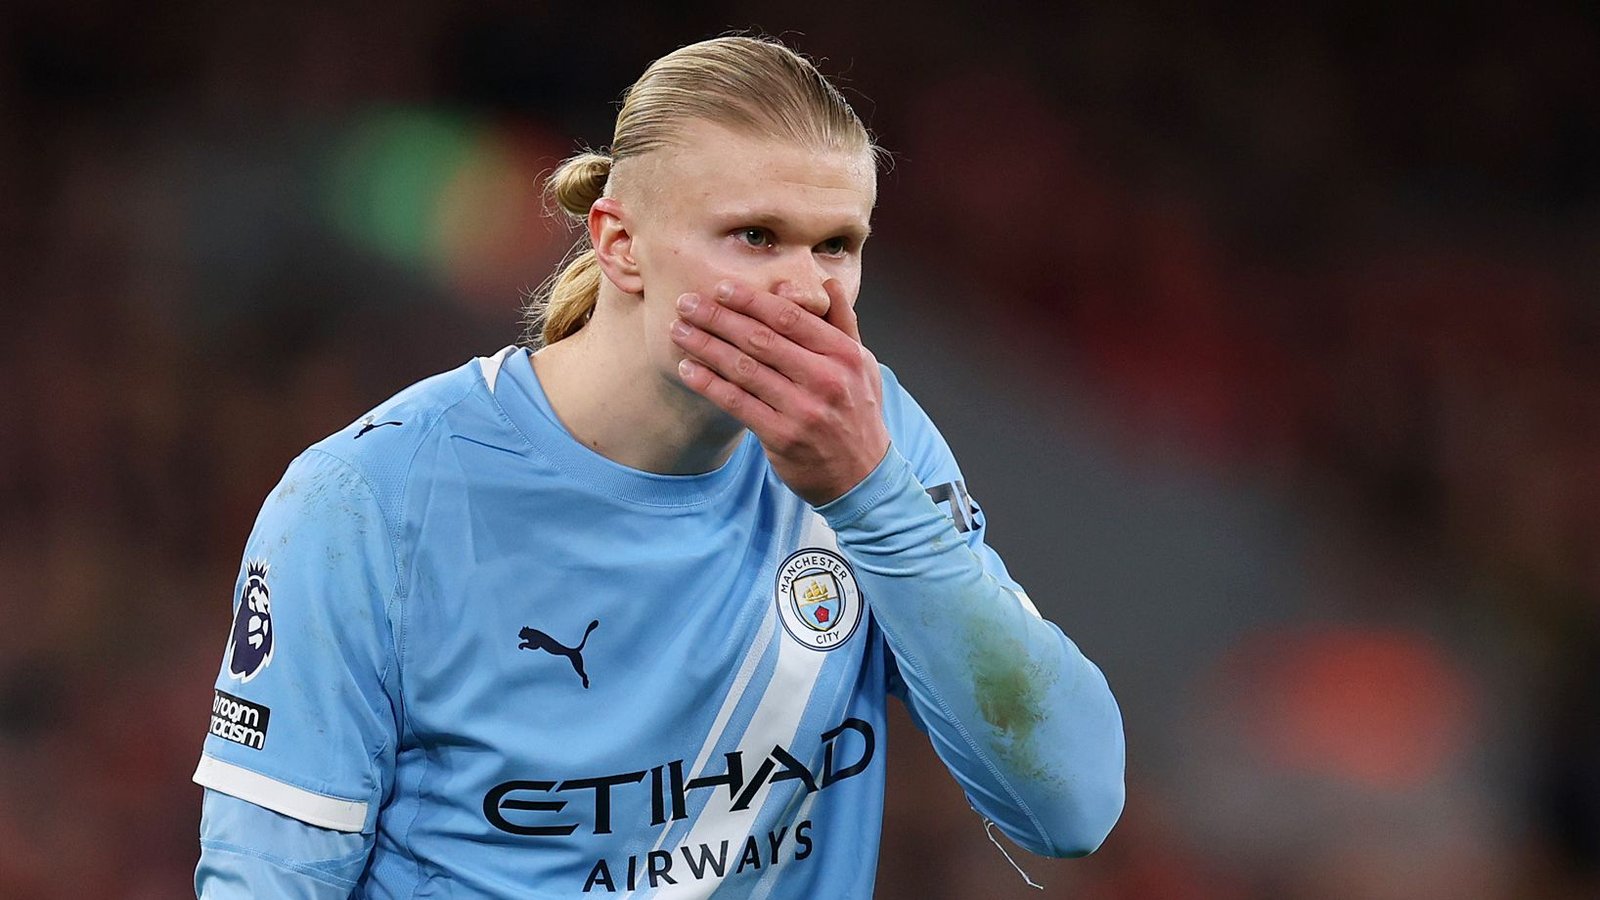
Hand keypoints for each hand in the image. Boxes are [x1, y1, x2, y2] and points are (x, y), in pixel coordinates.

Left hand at [670, 280, 890, 505]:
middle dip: (718, 318)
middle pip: (761, 340)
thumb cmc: (857, 414)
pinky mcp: (782, 437)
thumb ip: (843, 323)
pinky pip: (737, 403)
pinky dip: (708, 384)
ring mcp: (803, 410)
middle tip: (686, 303)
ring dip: (705, 347)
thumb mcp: (862, 364)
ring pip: (744, 369)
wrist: (862, 476)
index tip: (721, 288)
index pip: (790, 318)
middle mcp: (825, 379)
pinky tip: (687, 369)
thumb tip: (828, 284)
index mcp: (844, 354)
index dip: (751, 301)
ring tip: (679, 331)